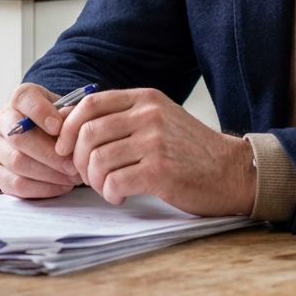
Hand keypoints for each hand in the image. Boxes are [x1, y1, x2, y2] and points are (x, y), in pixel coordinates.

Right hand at [0, 83, 81, 198]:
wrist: (44, 136)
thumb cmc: (58, 122)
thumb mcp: (66, 111)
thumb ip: (70, 116)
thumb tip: (73, 129)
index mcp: (21, 99)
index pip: (24, 98)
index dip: (41, 112)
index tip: (59, 127)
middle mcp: (2, 119)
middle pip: (19, 137)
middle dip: (49, 154)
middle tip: (73, 165)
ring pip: (17, 162)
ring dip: (48, 174)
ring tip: (72, 178)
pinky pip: (16, 184)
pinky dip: (41, 188)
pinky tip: (61, 186)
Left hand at [55, 88, 255, 215]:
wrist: (231, 171)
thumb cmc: (191, 150)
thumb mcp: (159, 119)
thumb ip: (123, 118)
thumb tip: (71, 124)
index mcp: (145, 99)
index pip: (90, 104)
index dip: (67, 127)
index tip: (64, 148)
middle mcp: (148, 115)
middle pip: (87, 133)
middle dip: (77, 160)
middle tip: (85, 175)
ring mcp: (154, 142)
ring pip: (96, 160)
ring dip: (94, 181)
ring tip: (107, 187)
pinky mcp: (159, 171)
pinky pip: (114, 182)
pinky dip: (110, 193)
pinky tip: (121, 196)